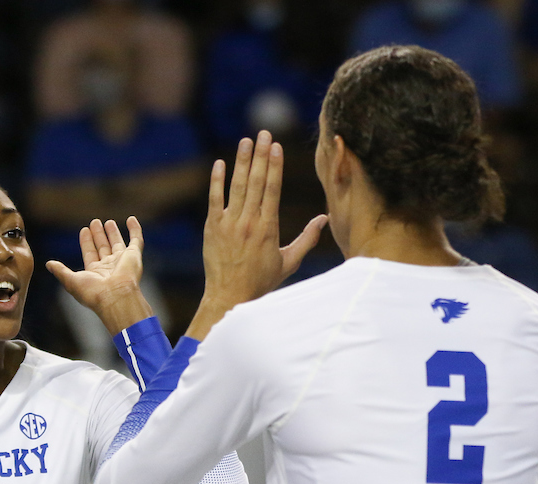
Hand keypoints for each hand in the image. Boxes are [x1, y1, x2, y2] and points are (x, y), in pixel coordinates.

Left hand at [46, 217, 153, 334]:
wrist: (115, 297)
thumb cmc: (93, 293)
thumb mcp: (70, 281)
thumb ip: (60, 271)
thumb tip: (48, 264)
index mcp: (95, 273)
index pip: (90, 253)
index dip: (87, 242)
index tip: (84, 230)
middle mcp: (109, 267)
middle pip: (103, 247)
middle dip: (98, 235)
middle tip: (94, 222)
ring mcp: (122, 261)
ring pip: (118, 243)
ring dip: (113, 233)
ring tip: (108, 222)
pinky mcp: (134, 256)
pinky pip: (136, 240)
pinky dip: (135, 229)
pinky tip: (131, 219)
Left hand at [194, 131, 326, 332]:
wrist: (229, 296)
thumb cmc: (260, 282)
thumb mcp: (288, 262)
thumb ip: (307, 239)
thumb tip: (325, 219)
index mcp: (268, 228)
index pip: (272, 190)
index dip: (275, 166)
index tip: (276, 146)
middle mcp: (248, 222)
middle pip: (256, 182)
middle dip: (260, 155)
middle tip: (264, 133)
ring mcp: (229, 224)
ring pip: (236, 186)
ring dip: (242, 162)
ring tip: (246, 141)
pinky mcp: (212, 227)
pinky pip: (214, 199)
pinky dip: (217, 181)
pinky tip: (220, 164)